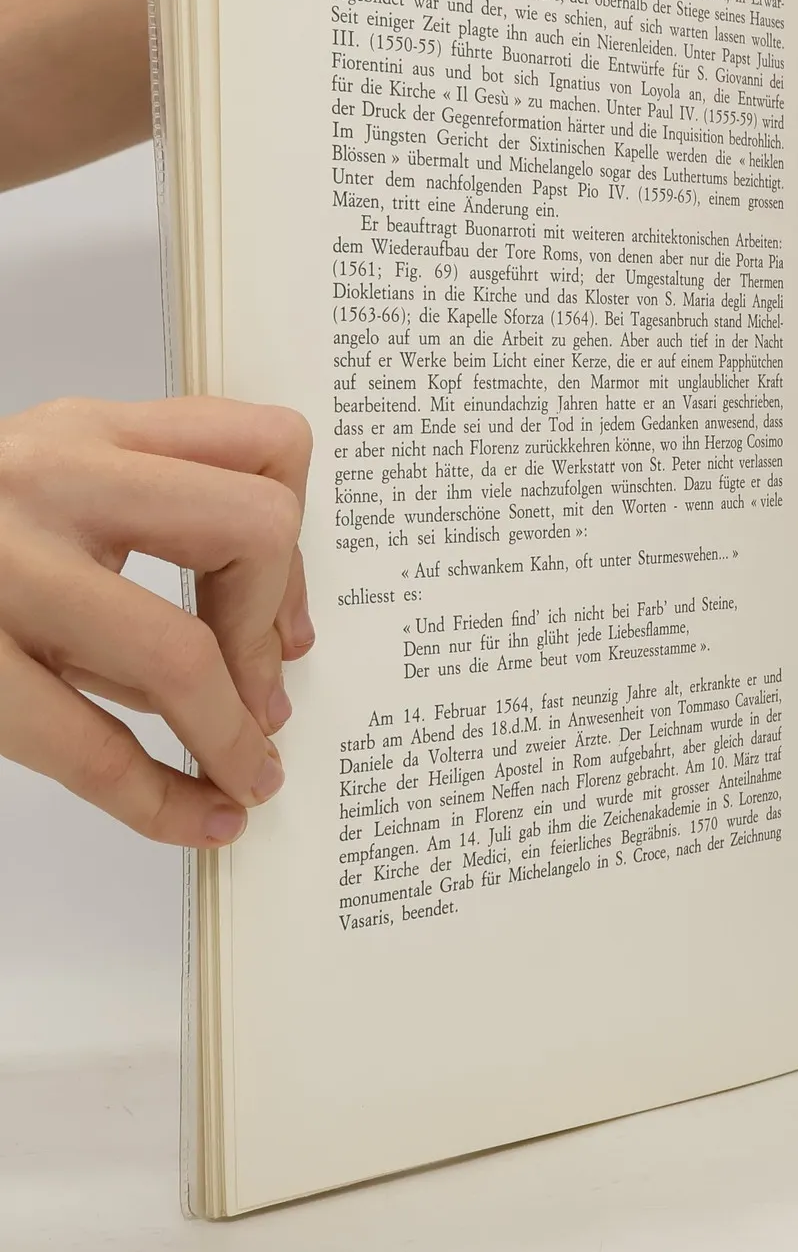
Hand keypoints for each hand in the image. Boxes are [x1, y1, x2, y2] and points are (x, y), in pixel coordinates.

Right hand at [0, 397, 312, 845]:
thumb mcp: (44, 494)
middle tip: (267, 696)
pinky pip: (86, 745)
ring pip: (177, 652)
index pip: (266, 445)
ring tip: (248, 777)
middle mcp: (48, 480)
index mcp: (86, 432)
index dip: (299, 542)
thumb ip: (145, 538)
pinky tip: (195, 819)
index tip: (286, 621)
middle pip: (254, 530)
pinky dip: (160, 798)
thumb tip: (265, 650)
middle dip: (274, 628)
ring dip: (232, 735)